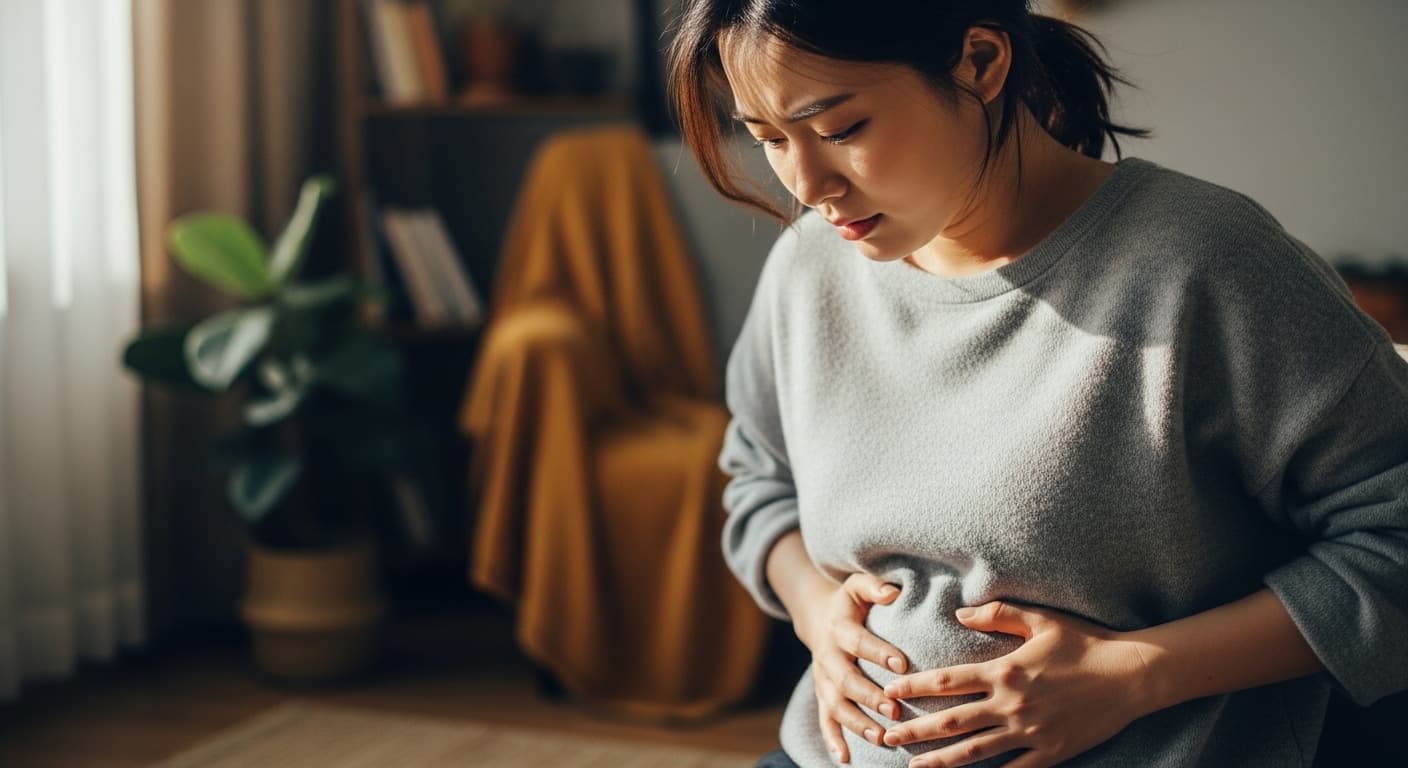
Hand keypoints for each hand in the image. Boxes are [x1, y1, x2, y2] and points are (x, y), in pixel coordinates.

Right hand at [798, 572, 910, 763]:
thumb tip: (893, 592)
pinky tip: (845, 759)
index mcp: (838, 628)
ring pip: (836, 705)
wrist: (819, 617)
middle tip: (895, 710)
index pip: (857, 641)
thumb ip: (874, 586)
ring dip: (857, 723)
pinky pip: (825, 721)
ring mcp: (823, 679)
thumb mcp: (857, 585)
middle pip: (845, 680)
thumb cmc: (851, 602)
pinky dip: (833, 740)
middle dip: (869, 696)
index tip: (902, 664)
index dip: (877, 652)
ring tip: (881, 736)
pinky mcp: (823, 696)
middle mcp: (827, 656)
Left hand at [881, 601, 1153, 767]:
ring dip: (940, 760)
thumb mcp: (1041, 620)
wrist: (1131, 676)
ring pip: (975, 751)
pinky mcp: (1050, 752)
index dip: (914, 686)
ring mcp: (1030, 732)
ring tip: (913, 766)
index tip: (890, 690)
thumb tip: (960, 612)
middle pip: (952, 721)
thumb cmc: (1085, 643)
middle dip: (915, 730)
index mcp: (1005, 671)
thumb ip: (998, 614)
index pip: (947, 681)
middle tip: (885, 735)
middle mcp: (1012, 704)